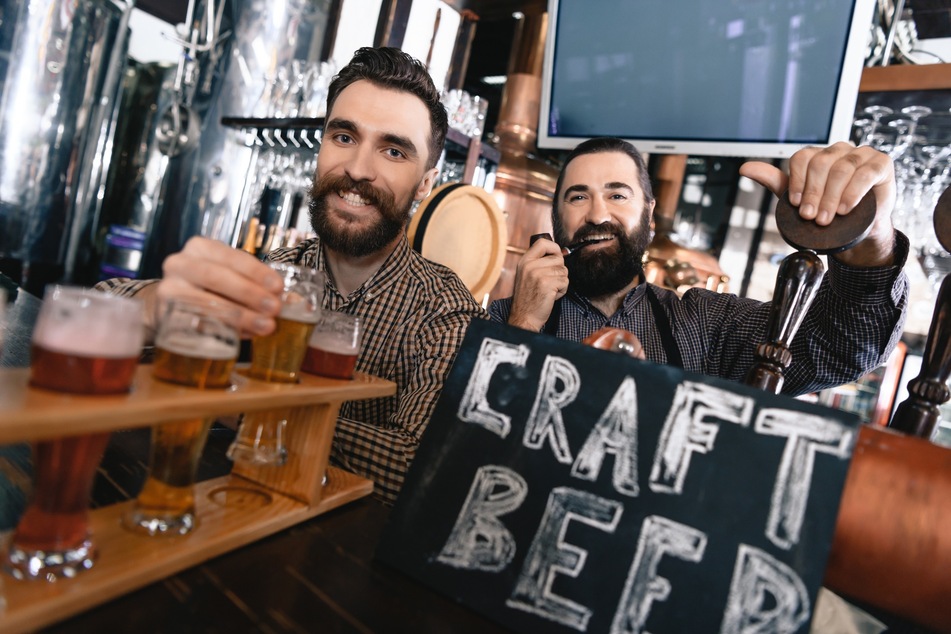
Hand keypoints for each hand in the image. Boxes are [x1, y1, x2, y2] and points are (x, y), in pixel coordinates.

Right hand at [146, 237, 284, 336]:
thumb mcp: (233, 275)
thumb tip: (291, 300)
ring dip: (240, 316)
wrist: (174, 302)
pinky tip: (246, 335)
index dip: (256, 271)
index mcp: (200, 248)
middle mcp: (179, 264)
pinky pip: (197, 323)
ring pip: (205, 302)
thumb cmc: (212, 286)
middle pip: (215, 276)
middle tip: (274, 308)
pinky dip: (225, 330)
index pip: (231, 256)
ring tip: (266, 326)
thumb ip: (258, 284)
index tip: (278, 287)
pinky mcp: (166, 315)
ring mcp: (169, 289)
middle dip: (248, 293)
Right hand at [507, 238, 568, 331]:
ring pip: (563, 271)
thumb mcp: (527, 275)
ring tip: (550, 290)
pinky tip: (552, 296)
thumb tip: (561, 253)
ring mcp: (538, 274)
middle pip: (558, 258)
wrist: (524, 317)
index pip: (542, 243)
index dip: (554, 248)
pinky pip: (565, 282)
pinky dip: (562, 291)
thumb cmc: (528, 298)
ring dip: (561, 282)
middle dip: (559, 271)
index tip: (557, 256)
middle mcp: (530, 266)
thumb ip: (539, 263)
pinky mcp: (547, 284)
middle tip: (550, 282)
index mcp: (524, 261)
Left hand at [739, 142, 896, 266]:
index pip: (803, 157)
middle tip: (810, 217)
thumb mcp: (799, 197)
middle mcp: (840, 150)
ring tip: (825, 218)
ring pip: (843, 168)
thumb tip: (744, 168)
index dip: (796, 181)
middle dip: (813, 193)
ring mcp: (862, 154)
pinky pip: (866, 173)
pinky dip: (853, 192)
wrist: (859, 229)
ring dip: (831, 196)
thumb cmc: (828, 210)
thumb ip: (775, 181)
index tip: (795, 204)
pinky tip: (845, 208)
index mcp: (819, 155)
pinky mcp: (881, 164)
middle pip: (821, 163)